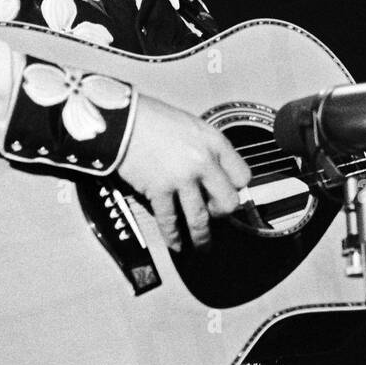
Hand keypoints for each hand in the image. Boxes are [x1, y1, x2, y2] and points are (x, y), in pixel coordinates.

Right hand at [116, 94, 250, 251]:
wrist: (123, 120)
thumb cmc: (152, 119)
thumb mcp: (191, 126)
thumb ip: (205, 149)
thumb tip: (211, 171)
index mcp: (214, 142)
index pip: (242, 175)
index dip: (236, 188)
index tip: (230, 193)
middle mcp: (203, 161)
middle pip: (228, 200)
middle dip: (223, 213)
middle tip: (215, 215)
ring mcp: (182, 178)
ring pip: (201, 218)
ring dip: (202, 237)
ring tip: (202, 245)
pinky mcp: (159, 189)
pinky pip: (170, 221)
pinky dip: (173, 237)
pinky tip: (175, 243)